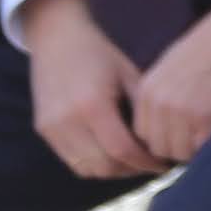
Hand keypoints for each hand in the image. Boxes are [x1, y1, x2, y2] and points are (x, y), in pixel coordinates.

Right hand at [15, 0, 159, 182]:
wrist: (57, 39)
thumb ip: (144, 111)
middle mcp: (67, 120)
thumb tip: (166, 140)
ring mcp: (52, 127)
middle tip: (152, 164)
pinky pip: (71, 161)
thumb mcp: (131, 76)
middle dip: (132, 170)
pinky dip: (94, 164)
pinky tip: (112, 154)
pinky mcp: (44, 129)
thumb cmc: (101, 54)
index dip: (146, 163)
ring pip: (87, 169)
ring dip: (113, 171)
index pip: (122, 150)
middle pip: (105, 166)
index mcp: (92, 105)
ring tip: (134, 161)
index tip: (164, 164)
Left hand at [128, 0, 210, 167]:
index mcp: (149, 90)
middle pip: (160, 147)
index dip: (165, 139)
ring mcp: (182, 111)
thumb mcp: (173, 65)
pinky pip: (203, 148)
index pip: (143, 134)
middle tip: (201, 139)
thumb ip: (165, 93)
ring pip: (180, 152)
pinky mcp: (207, 117)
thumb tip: (169, 121)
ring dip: (196, 149)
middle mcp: (160, 102)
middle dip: (180, 147)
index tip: (184, 136)